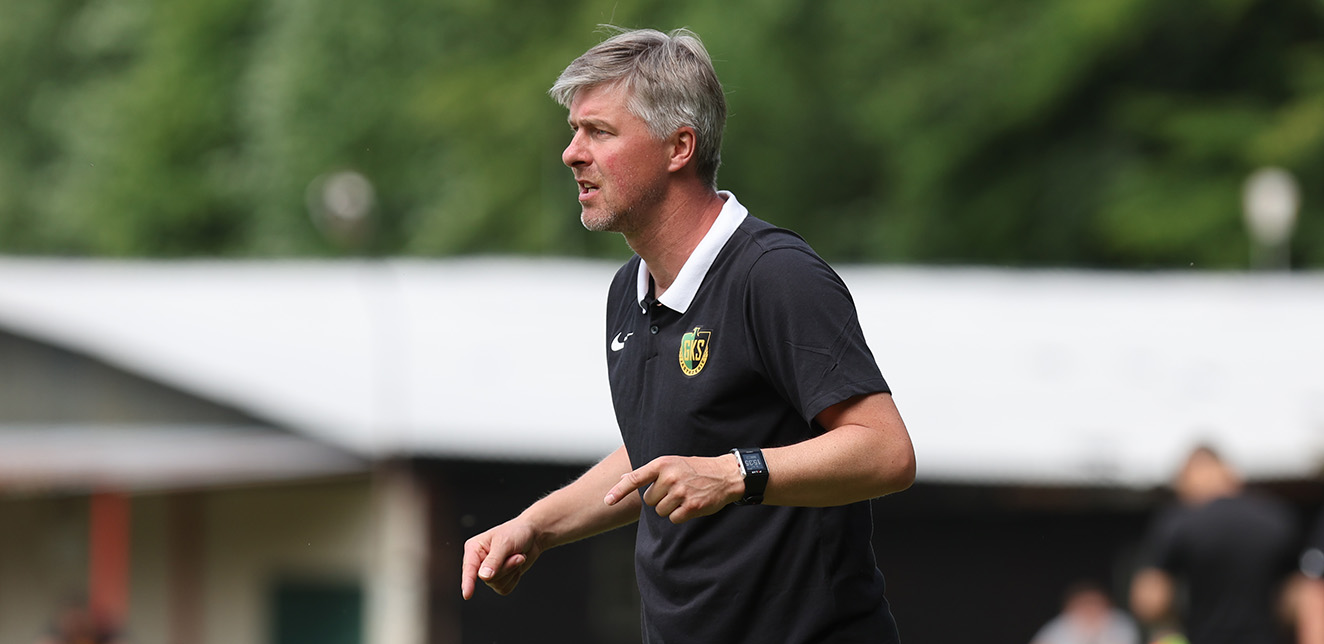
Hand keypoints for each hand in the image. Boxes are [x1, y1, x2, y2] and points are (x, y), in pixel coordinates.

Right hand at [461, 519, 542, 598]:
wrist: (532, 535)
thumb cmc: (516, 532)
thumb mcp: (505, 543)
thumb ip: (494, 560)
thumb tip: (483, 576)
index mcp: (474, 548)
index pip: (469, 568)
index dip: (468, 582)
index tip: (467, 594)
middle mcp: (479, 562)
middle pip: (488, 579)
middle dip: (506, 568)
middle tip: (517, 555)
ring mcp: (489, 572)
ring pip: (497, 584)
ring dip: (512, 570)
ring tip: (517, 556)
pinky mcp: (499, 579)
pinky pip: (505, 588)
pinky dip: (514, 577)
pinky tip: (516, 565)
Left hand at [604, 454, 743, 523]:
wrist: (724, 474)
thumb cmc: (694, 468)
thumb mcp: (671, 463)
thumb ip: (648, 472)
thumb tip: (622, 476)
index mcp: (662, 464)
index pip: (635, 478)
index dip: (619, 490)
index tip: (607, 501)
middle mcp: (669, 477)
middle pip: (649, 500)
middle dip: (658, 499)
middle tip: (674, 490)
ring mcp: (680, 492)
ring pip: (660, 511)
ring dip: (670, 508)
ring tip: (684, 496)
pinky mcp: (690, 506)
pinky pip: (673, 518)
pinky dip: (680, 515)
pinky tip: (690, 504)